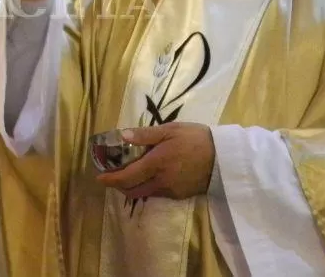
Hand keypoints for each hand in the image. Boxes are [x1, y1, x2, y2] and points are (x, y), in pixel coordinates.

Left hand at [96, 122, 214, 199]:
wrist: (224, 158)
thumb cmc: (196, 138)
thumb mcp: (170, 129)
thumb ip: (145, 135)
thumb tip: (122, 136)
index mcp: (156, 164)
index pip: (126, 178)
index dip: (110, 180)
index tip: (99, 177)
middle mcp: (160, 181)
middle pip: (132, 191)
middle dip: (119, 186)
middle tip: (113, 176)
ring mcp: (171, 191)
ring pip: (144, 194)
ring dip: (133, 188)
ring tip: (130, 175)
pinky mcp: (180, 195)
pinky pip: (157, 194)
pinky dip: (148, 188)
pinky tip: (150, 176)